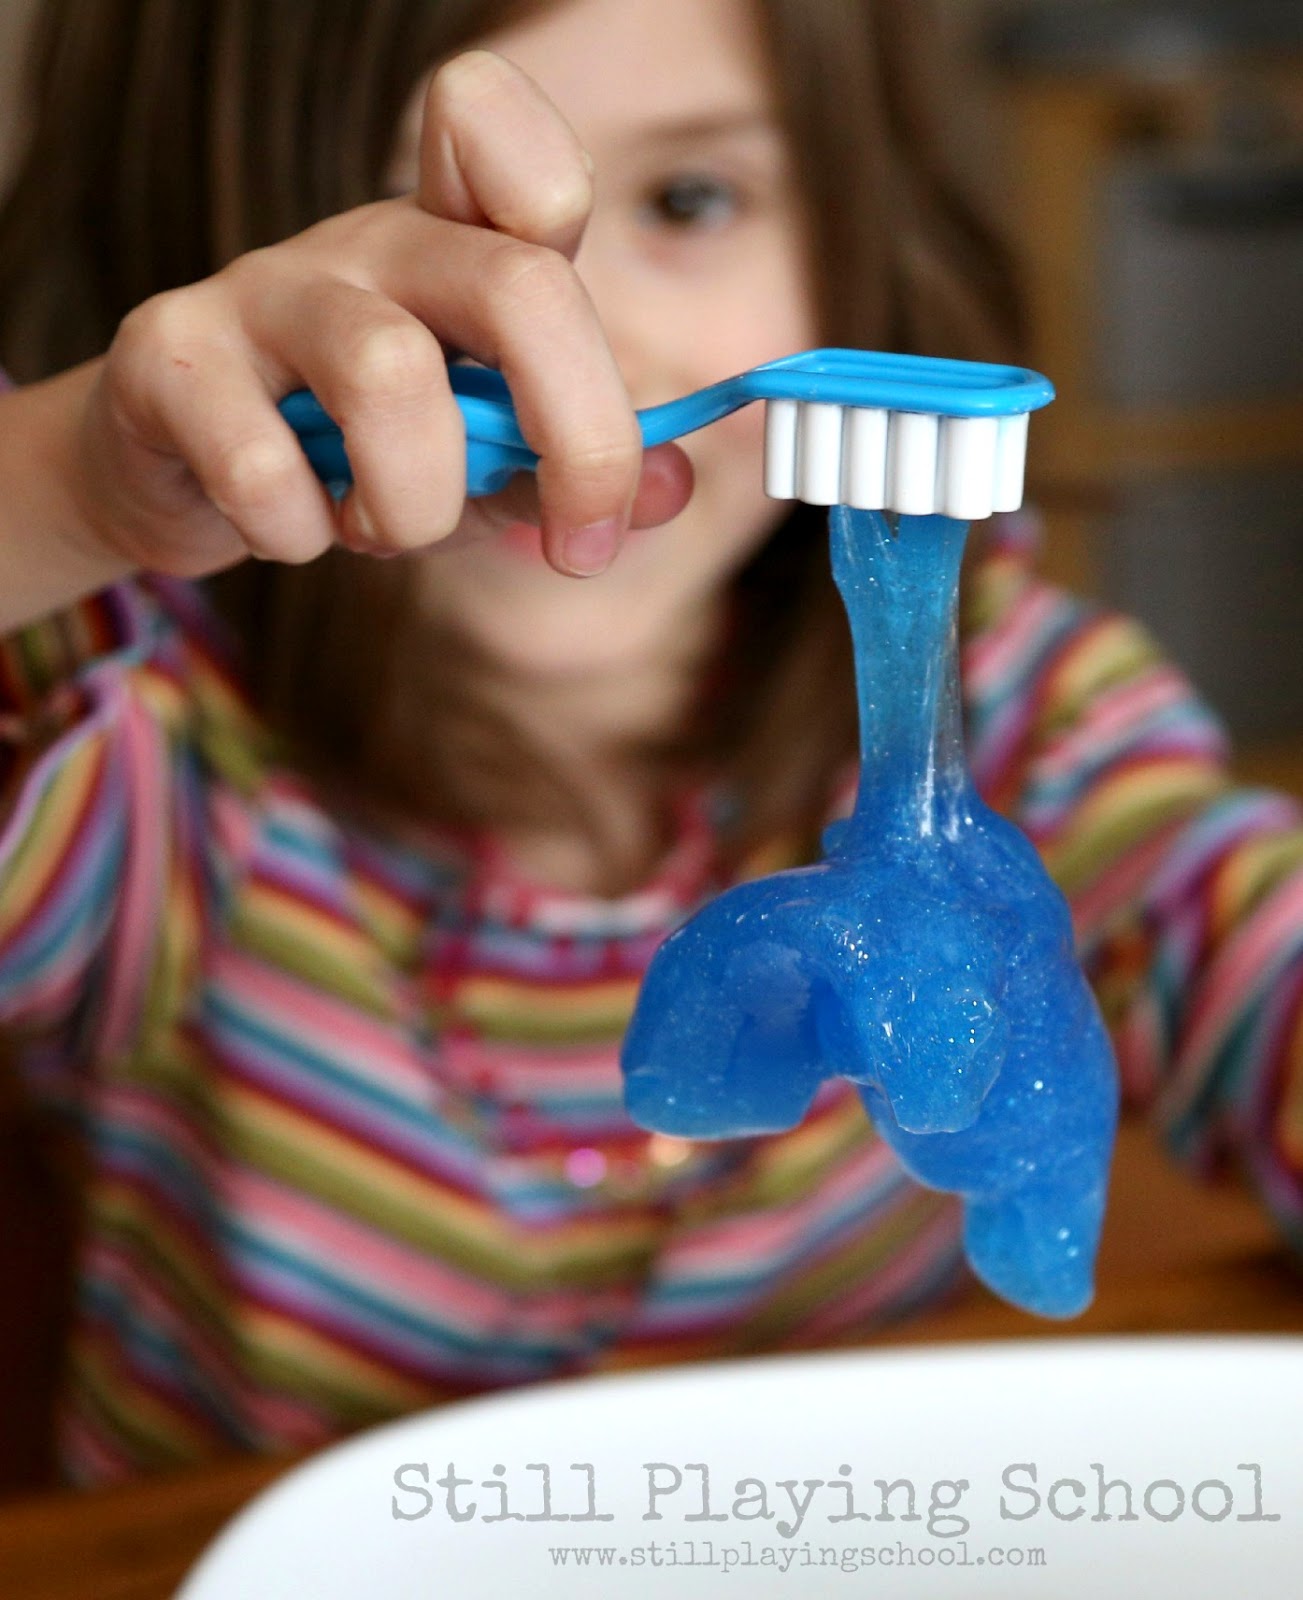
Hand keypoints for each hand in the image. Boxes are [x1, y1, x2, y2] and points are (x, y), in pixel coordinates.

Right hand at [71, 50, 692, 579]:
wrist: (188, 482)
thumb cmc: (355, 459)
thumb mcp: (480, 463)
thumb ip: (566, 468)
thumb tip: (675, 488)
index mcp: (455, 245)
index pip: (503, 131)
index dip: (556, 193)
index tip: (581, 360)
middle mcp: (369, 241)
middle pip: (520, 285)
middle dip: (582, 443)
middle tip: (576, 544)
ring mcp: (264, 287)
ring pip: (390, 376)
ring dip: (414, 507)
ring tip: (383, 531)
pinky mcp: (170, 355)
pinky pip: (264, 467)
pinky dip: (299, 535)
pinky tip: (288, 529)